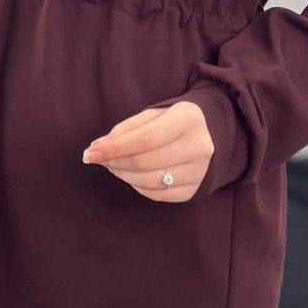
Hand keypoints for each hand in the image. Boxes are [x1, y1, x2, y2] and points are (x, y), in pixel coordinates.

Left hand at [81, 102, 214, 201]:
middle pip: (144, 162)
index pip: (144, 139)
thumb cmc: (177, 119)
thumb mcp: (156, 113)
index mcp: (187, 119)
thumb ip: (128, 128)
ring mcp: (200, 171)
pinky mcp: (196, 190)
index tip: (90, 153)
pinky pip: (159, 195)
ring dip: (123, 175)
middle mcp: (198, 146)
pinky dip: (138, 187)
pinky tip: (131, 176)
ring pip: (149, 181)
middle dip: (114, 162)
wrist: (217, 132)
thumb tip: (99, 147)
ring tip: (113, 165)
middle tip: (98, 158)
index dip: (114, 148)